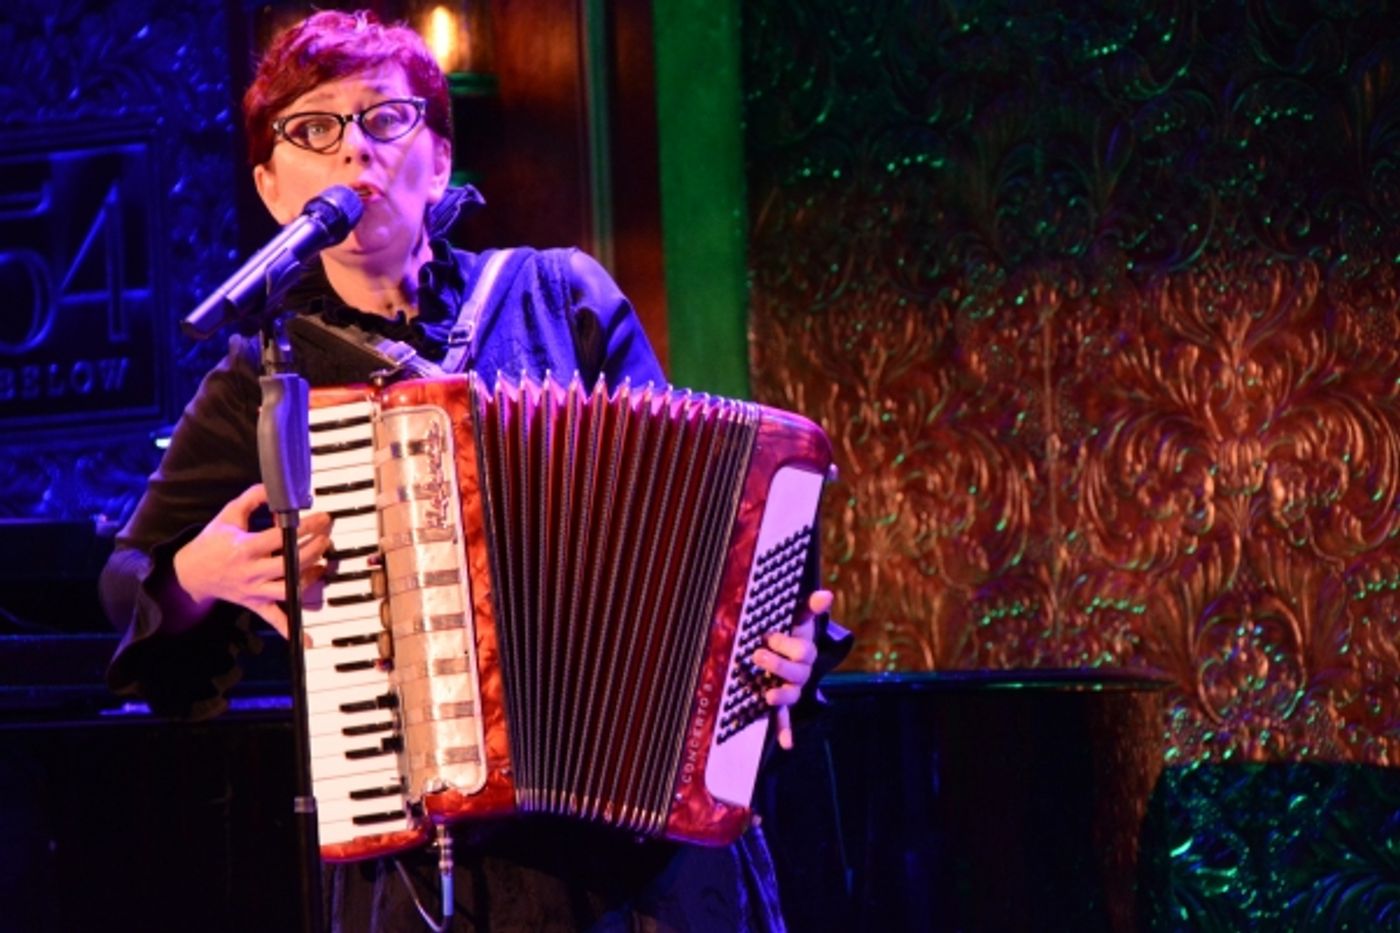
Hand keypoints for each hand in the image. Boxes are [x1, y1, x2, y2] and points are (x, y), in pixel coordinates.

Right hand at [170, 483, 332, 638]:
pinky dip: (291, 631)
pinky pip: (275, 620)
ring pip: (288, 588)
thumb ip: (252, 498)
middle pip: (289, 563)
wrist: (191, 573)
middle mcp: (252, 571)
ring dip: (310, 577)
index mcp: (245, 548)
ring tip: (324, 561)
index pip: (280, 537)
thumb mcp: (229, 515)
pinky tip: (309, 640)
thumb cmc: (213, 541)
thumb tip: (275, 486)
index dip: (304, 526)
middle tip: (327, 535)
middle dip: (313, 548)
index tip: (322, 516)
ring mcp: (255, 590)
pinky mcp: (257, 604)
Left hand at [752, 589, 831, 749]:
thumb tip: (828, 594)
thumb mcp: (797, 617)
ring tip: (768, 694)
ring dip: (781, 697)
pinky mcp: (780, 703)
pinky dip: (786, 730)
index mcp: (806, 651)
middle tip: (757, 655)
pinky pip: (785, 718)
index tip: (768, 636)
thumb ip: (809, 607)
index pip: (803, 651)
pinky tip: (787, 743)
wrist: (786, 648)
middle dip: (777, 665)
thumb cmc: (789, 630)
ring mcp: (791, 688)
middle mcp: (801, 673)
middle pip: (797, 674)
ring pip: (791, 696)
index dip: (786, 645)